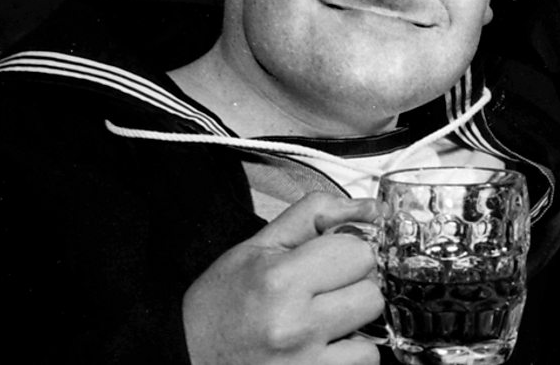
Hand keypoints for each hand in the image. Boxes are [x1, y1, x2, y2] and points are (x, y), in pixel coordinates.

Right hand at [183, 192, 384, 364]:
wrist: (186, 356)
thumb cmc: (221, 304)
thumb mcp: (257, 245)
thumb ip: (315, 216)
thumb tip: (371, 209)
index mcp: (280, 280)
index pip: (359, 252)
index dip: (347, 251)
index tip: (330, 259)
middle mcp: (295, 325)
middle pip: (372, 292)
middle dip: (353, 287)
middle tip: (323, 292)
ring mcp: (306, 363)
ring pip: (373, 330)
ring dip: (354, 324)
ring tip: (322, 321)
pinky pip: (364, 363)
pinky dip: (350, 354)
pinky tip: (323, 346)